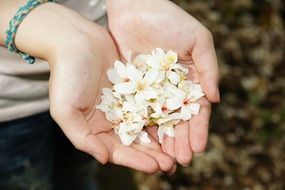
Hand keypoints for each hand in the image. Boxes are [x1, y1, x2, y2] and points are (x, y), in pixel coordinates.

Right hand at [47, 9, 173, 173]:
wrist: (76, 40)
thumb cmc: (66, 75)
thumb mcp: (65, 110)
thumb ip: (82, 138)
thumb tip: (104, 160)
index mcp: (96, 129)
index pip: (119, 151)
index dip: (137, 161)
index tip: (155, 167)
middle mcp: (112, 119)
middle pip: (136, 142)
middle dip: (154, 155)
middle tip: (172, 165)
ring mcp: (125, 104)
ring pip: (147, 125)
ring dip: (162, 138)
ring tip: (179, 149)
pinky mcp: (136, 88)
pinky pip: (152, 103)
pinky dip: (163, 113)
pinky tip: (177, 120)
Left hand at [107, 0, 218, 165]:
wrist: (135, 8)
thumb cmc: (169, 20)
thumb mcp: (198, 40)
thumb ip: (208, 68)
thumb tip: (216, 99)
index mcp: (190, 79)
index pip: (196, 110)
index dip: (198, 129)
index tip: (198, 148)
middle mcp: (171, 88)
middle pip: (177, 120)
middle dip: (180, 141)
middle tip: (180, 162)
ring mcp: (151, 90)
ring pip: (158, 120)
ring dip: (162, 141)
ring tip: (164, 160)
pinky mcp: (133, 88)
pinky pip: (138, 110)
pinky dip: (142, 127)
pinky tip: (144, 143)